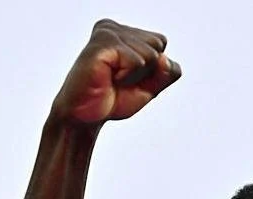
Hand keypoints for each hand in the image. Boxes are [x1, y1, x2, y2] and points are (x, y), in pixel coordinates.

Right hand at [51, 19, 181, 124]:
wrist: (86, 116)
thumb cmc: (113, 98)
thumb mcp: (151, 86)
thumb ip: (167, 72)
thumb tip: (164, 58)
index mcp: (123, 32)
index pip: (161, 42)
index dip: (152, 68)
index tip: (128, 77)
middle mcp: (114, 27)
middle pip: (158, 45)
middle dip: (146, 71)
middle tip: (119, 80)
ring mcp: (107, 33)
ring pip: (150, 54)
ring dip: (135, 77)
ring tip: (112, 79)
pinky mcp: (102, 44)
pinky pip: (137, 61)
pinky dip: (127, 77)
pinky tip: (108, 78)